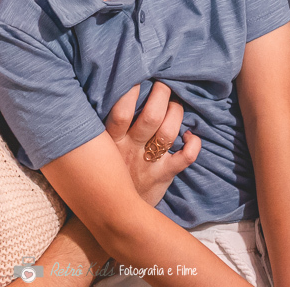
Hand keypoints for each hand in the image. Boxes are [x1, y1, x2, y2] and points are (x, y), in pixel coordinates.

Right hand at [103, 82, 200, 206]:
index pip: (120, 112)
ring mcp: (148, 164)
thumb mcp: (96, 149)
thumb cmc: (105, 170)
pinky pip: (185, 158)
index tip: (138, 74)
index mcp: (110, 141)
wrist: (110, 215)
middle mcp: (130, 150)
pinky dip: (193, 144)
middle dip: (161, 94)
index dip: (131, 91)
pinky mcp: (163, 176)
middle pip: (151, 117)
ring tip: (175, 104)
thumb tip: (101, 89)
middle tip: (163, 84)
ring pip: (168, 132)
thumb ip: (100, 127)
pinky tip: (191, 135)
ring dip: (176, 113)